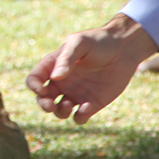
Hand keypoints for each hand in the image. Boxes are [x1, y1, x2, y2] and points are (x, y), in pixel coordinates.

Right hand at [26, 14, 157, 123]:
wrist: (124, 48)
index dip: (33, 86)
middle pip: (43, 99)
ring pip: (59, 111)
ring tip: (68, 104)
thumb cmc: (99, 41)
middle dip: (43, 105)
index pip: (35, 79)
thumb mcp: (80, 43)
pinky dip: (79, 116)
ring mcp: (76, 93)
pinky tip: (86, 107)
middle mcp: (63, 82)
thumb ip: (67, 58)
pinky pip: (80, 117)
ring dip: (60, 112)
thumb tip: (54, 77)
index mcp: (54, 66)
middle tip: (50, 105)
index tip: (41, 89)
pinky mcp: (92, 103)